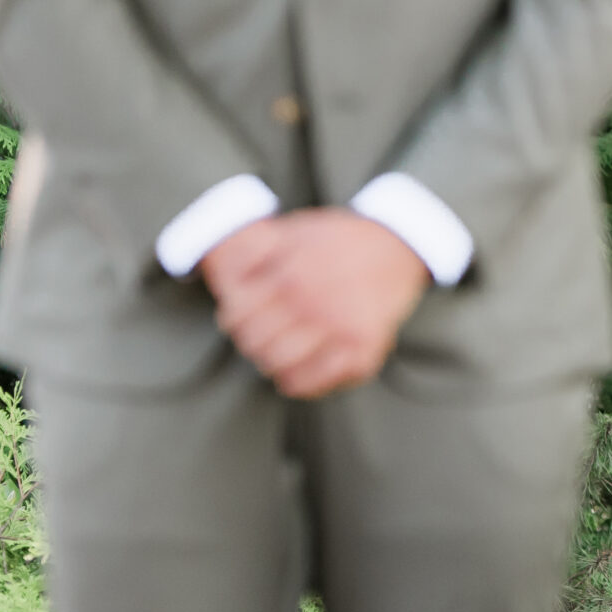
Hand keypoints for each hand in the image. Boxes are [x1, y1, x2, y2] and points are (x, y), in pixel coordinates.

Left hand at [201, 209, 430, 399]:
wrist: (400, 245)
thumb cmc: (338, 238)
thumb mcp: (294, 230)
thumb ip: (254, 248)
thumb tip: (212, 264)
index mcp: (291, 275)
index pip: (237, 318)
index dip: (234, 320)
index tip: (243, 316)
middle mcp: (315, 304)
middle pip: (255, 346)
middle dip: (252, 342)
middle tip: (261, 336)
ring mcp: (341, 329)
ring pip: (280, 368)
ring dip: (273, 363)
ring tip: (279, 352)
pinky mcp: (364, 349)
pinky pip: (314, 382)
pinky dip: (299, 380)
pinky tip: (300, 367)